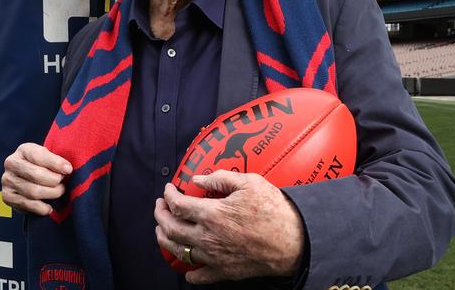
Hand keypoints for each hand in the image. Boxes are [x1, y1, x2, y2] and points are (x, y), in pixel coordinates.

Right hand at [1, 142, 71, 215]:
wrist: (28, 178)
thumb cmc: (43, 166)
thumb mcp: (49, 157)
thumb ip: (57, 161)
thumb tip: (67, 169)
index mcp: (24, 150)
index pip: (39, 156)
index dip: (55, 163)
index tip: (68, 170)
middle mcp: (12, 163)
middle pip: (36, 175)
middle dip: (54, 180)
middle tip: (63, 183)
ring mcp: (7, 180)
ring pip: (33, 191)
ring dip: (51, 194)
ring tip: (59, 192)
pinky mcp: (7, 196)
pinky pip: (27, 205)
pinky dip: (41, 208)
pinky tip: (49, 207)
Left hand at [154, 170, 304, 284]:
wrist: (294, 241)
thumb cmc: (273, 209)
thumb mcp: (249, 182)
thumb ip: (220, 177)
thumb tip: (197, 178)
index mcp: (212, 213)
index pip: (178, 205)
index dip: (168, 195)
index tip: (168, 189)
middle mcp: (208, 237)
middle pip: (170, 228)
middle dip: (160, 215)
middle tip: (160, 206)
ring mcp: (214, 257)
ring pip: (178, 252)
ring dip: (164, 239)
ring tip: (162, 230)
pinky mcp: (223, 271)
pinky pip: (198, 276)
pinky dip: (188, 271)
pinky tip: (186, 265)